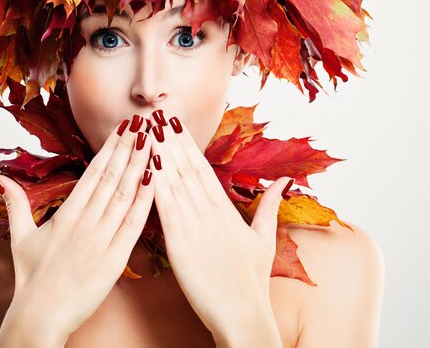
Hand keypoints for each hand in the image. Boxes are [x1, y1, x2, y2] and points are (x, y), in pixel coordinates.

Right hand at [0, 115, 155, 343]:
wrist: (39, 318)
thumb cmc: (30, 278)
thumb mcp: (19, 237)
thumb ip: (16, 204)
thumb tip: (1, 179)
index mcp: (66, 214)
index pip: (93, 172)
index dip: (110, 148)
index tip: (123, 128)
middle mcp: (85, 222)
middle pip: (111, 177)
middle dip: (128, 147)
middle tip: (143, 122)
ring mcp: (101, 239)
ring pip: (125, 195)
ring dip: (140, 166)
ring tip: (153, 142)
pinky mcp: (115, 259)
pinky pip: (134, 225)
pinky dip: (146, 201)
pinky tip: (156, 181)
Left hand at [148, 110, 287, 347]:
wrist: (244, 316)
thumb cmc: (252, 281)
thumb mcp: (265, 239)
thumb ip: (270, 206)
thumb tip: (284, 181)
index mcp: (226, 209)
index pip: (202, 168)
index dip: (186, 143)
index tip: (174, 123)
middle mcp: (210, 212)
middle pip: (186, 168)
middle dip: (170, 140)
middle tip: (155, 114)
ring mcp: (195, 227)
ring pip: (174, 183)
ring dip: (159, 155)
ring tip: (146, 131)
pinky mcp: (180, 245)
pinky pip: (165, 210)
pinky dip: (155, 186)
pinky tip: (145, 166)